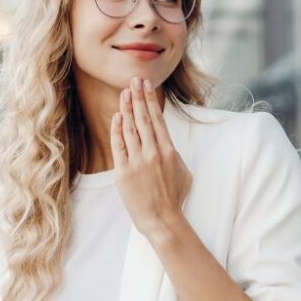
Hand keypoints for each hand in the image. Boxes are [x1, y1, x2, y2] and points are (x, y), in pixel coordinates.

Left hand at [111, 77, 192, 240]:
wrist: (163, 219)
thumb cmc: (174, 198)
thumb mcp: (183, 172)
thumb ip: (174, 154)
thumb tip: (167, 142)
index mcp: (169, 151)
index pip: (157, 119)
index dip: (151, 101)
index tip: (147, 86)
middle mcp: (153, 153)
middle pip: (144, 119)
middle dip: (139, 97)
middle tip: (134, 80)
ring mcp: (138, 161)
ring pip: (130, 129)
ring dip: (127, 108)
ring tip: (124, 93)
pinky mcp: (124, 171)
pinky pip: (119, 145)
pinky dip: (117, 129)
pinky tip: (117, 117)